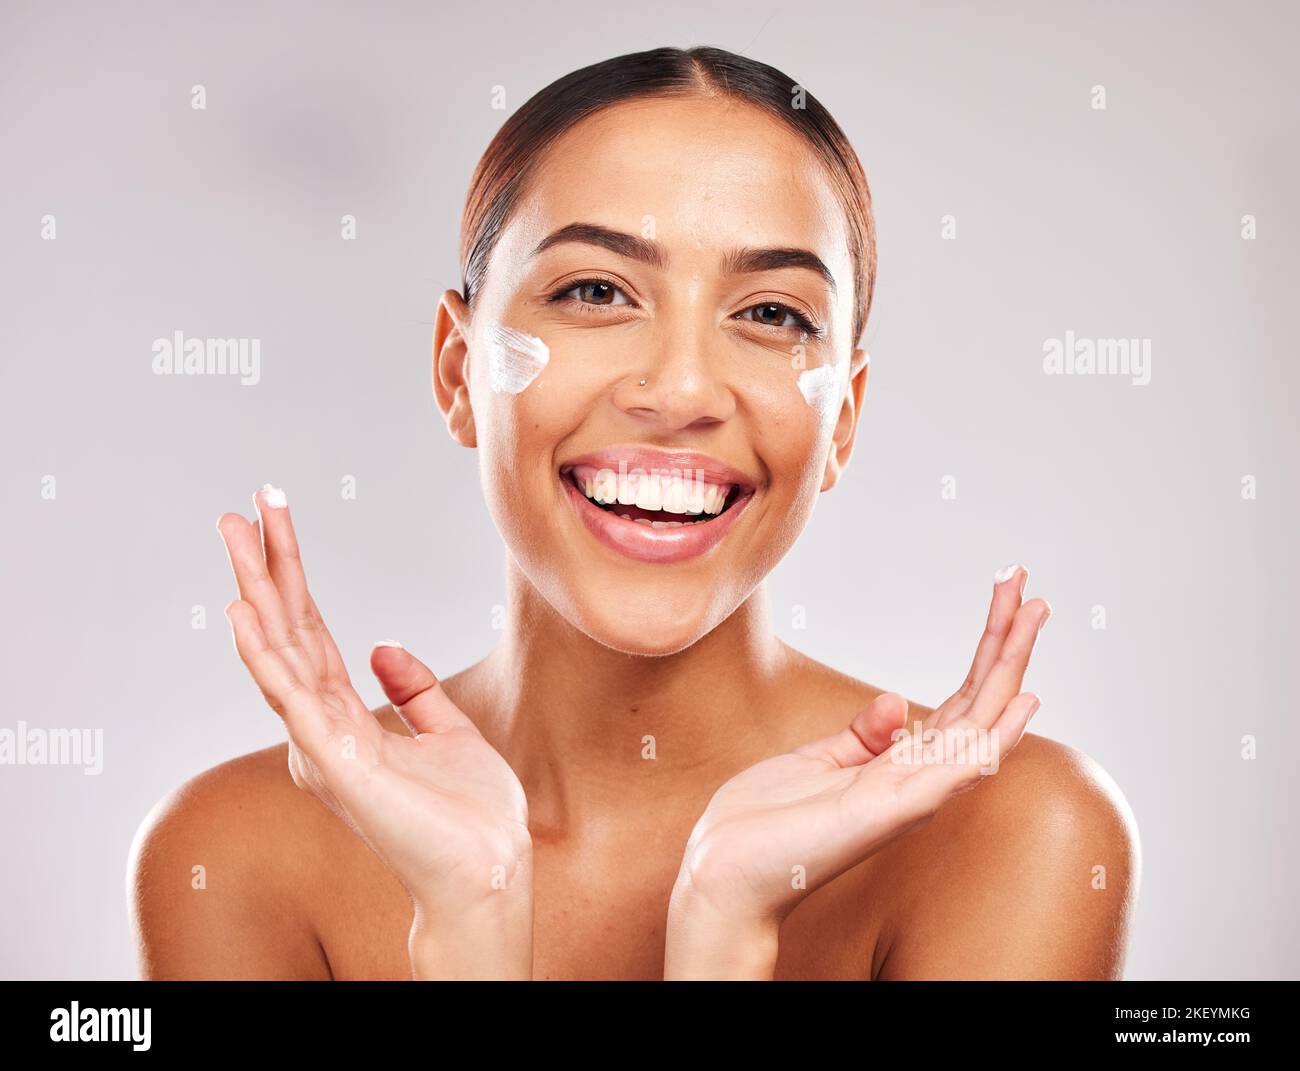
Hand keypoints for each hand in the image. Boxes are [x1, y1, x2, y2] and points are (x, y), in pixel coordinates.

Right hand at [216, 485, 530, 978]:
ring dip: (256, 591)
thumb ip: (412, 689)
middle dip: (265, 568)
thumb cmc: (469, 814)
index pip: (310, 633)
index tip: (275, 524)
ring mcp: (323, 744)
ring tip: (235, 536)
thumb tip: (382, 647)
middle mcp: (322, 728)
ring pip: (281, 652)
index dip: (292, 578)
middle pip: (287, 632)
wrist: (489, 868)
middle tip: (239, 510)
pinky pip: (293, 699)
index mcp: (346, 718)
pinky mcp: (336, 762)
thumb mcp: (448, 730)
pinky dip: (266, 655)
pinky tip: (244, 613)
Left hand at [665, 565, 1048, 977]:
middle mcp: (917, 778)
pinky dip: (995, 736)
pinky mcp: (893, 808)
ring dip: (1010, 666)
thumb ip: (863, 735)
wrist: (726, 870)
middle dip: (1007, 641)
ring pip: (979, 720)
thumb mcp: (817, 760)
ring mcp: (910, 794)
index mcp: (899, 765)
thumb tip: (900, 701)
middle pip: (979, 700)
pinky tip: (1024, 702)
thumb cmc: (767, 823)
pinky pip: (957, 769)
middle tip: (1032, 585)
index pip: (961, 699)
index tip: (1005, 597)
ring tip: (1035, 613)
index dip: (986, 649)